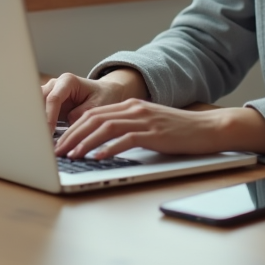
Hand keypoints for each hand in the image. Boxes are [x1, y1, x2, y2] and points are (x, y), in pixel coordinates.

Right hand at [41, 71, 142, 130]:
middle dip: (37, 118)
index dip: (49, 116)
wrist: (105, 92)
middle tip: (38, 136)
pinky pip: (38, 112)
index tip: (48, 132)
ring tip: (37, 137)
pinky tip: (39, 136)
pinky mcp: (47, 103)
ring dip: (35, 121)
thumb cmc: (103, 96)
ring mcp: (49, 93)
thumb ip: (81, 114)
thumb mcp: (97, 106)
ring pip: (35, 105)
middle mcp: (55, 85)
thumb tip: (67, 125)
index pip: (53, 99)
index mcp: (67, 81)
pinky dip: (38, 123)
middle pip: (39, 100)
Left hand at [54, 102, 264, 159]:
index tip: (59, 143)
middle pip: (93, 119)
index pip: (92, 114)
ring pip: (105, 127)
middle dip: (71, 136)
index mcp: (130, 105)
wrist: (208, 128)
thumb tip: (101, 143)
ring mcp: (144, 119)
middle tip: (57, 152)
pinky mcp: (154, 132)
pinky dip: (108, 149)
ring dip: (84, 143)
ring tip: (71, 156)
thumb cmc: (178, 131)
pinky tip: (97, 158)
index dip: (72, 128)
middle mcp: (134, 108)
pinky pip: (125, 139)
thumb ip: (127, 128)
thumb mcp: (149, 124)